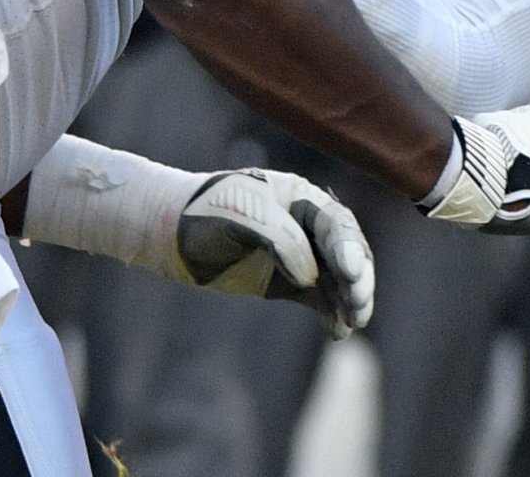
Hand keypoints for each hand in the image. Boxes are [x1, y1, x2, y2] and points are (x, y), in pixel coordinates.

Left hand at [173, 169, 376, 336]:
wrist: (170, 235)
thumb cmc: (204, 215)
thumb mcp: (241, 215)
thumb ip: (280, 238)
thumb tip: (310, 276)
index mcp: (299, 197)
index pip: (335, 223)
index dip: (347, 247)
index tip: (349, 273)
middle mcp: (305, 224)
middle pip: (347, 251)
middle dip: (358, 279)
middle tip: (359, 306)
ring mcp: (298, 254)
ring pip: (338, 278)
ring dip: (349, 300)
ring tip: (351, 324)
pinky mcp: (287, 282)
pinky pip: (319, 298)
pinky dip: (331, 313)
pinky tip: (336, 332)